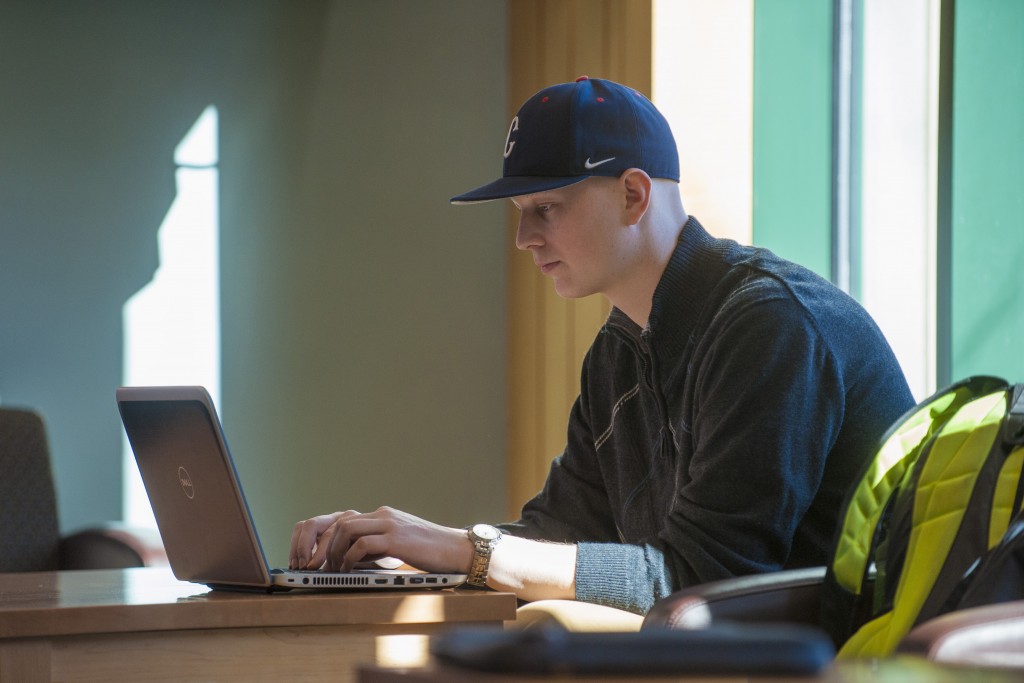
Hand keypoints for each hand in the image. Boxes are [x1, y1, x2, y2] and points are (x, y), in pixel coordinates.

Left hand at [289, 506, 472, 573]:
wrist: (457, 549)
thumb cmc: (431, 550)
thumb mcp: (400, 542)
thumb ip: (379, 543)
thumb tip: (355, 557)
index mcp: (383, 515)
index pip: (346, 519)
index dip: (329, 538)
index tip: (322, 556)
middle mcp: (384, 515)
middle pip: (340, 522)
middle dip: (325, 545)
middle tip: (321, 565)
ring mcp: (390, 525)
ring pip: (347, 529)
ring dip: (335, 551)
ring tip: (335, 569)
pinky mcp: (396, 539)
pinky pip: (362, 544)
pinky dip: (350, 558)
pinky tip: (349, 571)